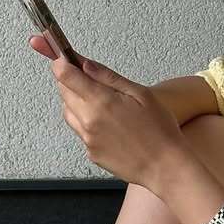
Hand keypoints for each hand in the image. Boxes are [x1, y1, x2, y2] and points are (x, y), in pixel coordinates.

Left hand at [29, 36, 184, 189]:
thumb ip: (108, 77)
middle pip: (63, 92)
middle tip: (88, 77)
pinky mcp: (91, 152)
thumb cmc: (160, 130)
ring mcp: (88, 139)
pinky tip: (110, 124)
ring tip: (103, 102)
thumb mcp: (140, 93)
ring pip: (68, 112)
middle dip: (70, 80)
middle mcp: (89, 121)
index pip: (65, 75)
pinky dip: (87, 122)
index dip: (59, 62)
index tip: (58, 55)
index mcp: (101, 102)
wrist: (165, 167)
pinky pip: (80, 130)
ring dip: (76, 101)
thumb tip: (85, 64)